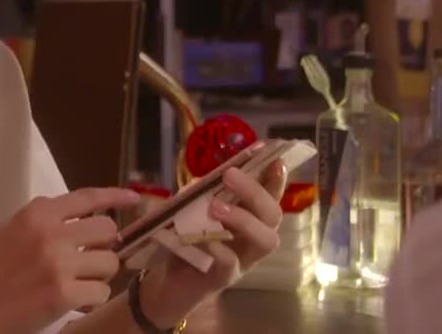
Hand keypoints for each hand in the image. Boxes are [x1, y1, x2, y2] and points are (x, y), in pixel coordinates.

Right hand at [0, 187, 141, 333]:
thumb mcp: (10, 231)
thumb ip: (43, 219)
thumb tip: (85, 217)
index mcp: (37, 214)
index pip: (87, 198)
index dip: (115, 197)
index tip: (134, 199)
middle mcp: (50, 233)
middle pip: (107, 230)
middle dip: (104, 247)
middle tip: (89, 261)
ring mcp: (58, 264)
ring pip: (110, 262)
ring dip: (101, 276)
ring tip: (81, 284)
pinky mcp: (64, 293)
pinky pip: (102, 292)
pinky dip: (93, 299)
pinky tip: (76, 301)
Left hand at [138, 160, 286, 326]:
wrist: (166, 284)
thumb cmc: (183, 242)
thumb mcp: (189, 212)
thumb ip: (198, 195)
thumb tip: (202, 181)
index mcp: (248, 219)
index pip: (270, 196)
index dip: (276, 178)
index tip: (274, 158)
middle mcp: (252, 240)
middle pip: (273, 215)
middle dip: (256, 192)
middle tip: (230, 174)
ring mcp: (242, 261)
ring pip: (266, 240)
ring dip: (244, 219)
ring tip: (215, 207)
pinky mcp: (223, 279)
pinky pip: (231, 262)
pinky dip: (217, 246)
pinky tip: (201, 238)